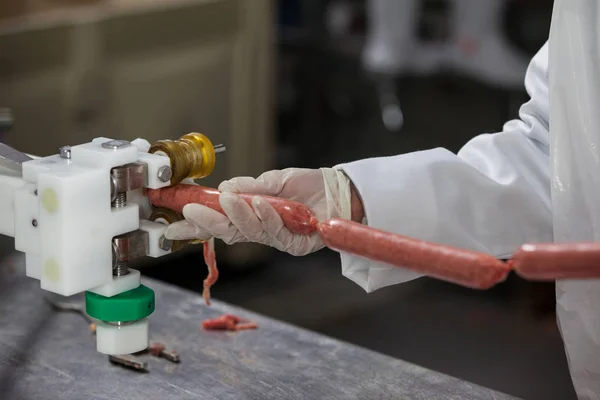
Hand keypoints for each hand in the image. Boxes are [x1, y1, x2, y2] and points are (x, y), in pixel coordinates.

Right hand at [164, 167, 362, 255]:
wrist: (339, 191)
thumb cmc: (307, 185)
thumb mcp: (274, 180)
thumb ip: (249, 186)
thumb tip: (222, 190)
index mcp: (251, 215)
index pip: (218, 223)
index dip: (196, 226)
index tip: (173, 226)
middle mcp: (260, 229)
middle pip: (227, 232)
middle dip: (207, 223)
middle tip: (191, 212)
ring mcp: (275, 238)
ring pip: (248, 232)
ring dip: (238, 215)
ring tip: (231, 200)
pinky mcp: (293, 244)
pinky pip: (274, 233)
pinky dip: (266, 217)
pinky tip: (262, 204)